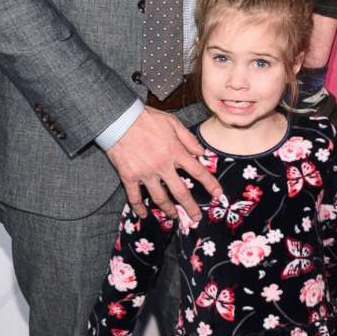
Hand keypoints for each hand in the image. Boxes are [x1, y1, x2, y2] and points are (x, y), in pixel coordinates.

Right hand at [106, 107, 223, 226]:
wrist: (118, 119)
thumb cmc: (146, 118)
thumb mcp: (172, 122)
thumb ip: (188, 139)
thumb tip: (202, 153)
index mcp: (175, 151)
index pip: (198, 171)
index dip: (210, 184)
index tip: (218, 194)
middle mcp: (162, 165)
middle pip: (180, 192)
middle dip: (190, 207)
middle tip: (196, 217)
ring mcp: (145, 173)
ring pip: (160, 198)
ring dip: (168, 210)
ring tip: (174, 216)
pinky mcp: (129, 176)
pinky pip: (134, 197)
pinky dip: (139, 208)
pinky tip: (144, 214)